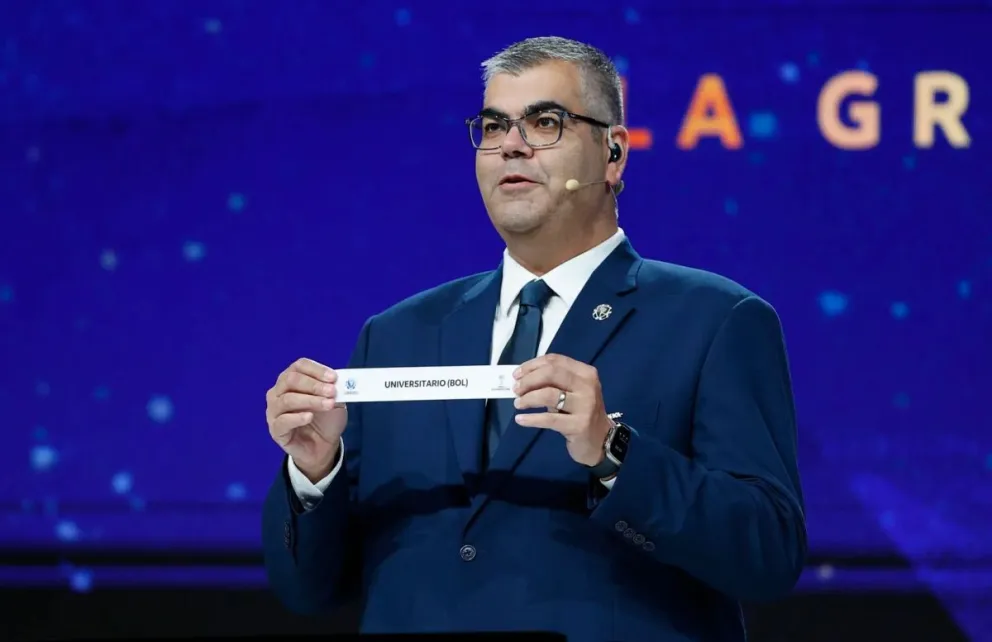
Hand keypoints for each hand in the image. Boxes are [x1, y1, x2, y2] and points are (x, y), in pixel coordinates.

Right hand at [265, 358, 346, 480]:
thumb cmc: (325, 419)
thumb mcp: (334, 401)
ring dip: (310, 400)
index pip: (299, 366)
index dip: (317, 370)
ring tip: (327, 404)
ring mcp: (274, 410)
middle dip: (314, 385)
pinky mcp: (275, 429)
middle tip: (332, 391)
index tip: (333, 378)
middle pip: (291, 380)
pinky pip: (283, 420)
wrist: (323, 446)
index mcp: (291, 379)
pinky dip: (297, 417)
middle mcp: (278, 392)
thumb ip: (334, 390)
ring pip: (287, 399)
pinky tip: (310, 417)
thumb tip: (338, 381)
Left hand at [511, 354, 612, 466]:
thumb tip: (522, 378)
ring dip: (528, 398)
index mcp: (585, 373)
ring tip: (518, 404)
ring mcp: (585, 405)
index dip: (532, 365)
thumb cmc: (581, 412)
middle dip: (528, 380)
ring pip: (549, 394)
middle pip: (551, 373)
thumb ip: (553, 381)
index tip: (517, 375)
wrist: (600, 440)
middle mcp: (587, 386)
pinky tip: (520, 420)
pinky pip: (549, 419)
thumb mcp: (573, 391)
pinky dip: (531, 418)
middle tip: (516, 390)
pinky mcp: (578, 425)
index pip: (555, 360)